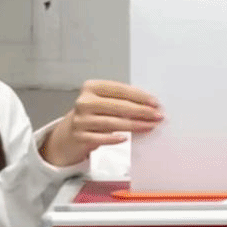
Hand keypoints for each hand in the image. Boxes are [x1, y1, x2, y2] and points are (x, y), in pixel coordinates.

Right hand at [40, 80, 161, 166]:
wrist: (70, 133)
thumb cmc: (92, 115)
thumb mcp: (104, 102)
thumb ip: (122, 101)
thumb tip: (150, 106)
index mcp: (91, 87)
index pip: (120, 90)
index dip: (140, 96)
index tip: (155, 103)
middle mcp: (84, 101)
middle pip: (118, 106)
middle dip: (141, 111)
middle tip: (157, 116)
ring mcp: (81, 119)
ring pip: (112, 122)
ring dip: (134, 125)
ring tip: (149, 126)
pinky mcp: (80, 136)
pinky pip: (101, 138)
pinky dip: (114, 138)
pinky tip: (126, 138)